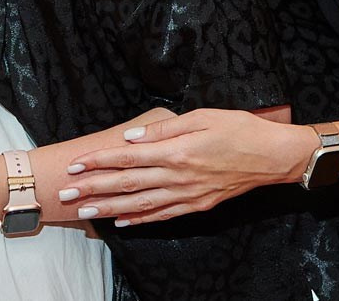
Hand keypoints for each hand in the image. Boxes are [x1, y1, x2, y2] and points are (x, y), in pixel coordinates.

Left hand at [62, 109, 311, 225]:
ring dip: (110, 208)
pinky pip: (163, 215)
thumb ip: (163, 128)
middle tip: (66, 193)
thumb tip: (131, 137)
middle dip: (94, 189)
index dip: (100, 162)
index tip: (76, 165)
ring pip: (141, 205)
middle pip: (128, 184)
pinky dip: (140, 220)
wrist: (272, 156)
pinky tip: (122, 221)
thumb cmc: (239, 128)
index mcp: (177, 151)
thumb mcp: (202, 116)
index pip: (128, 158)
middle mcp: (178, 177)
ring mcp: (187, 195)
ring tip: (85, 211)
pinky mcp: (197, 205)